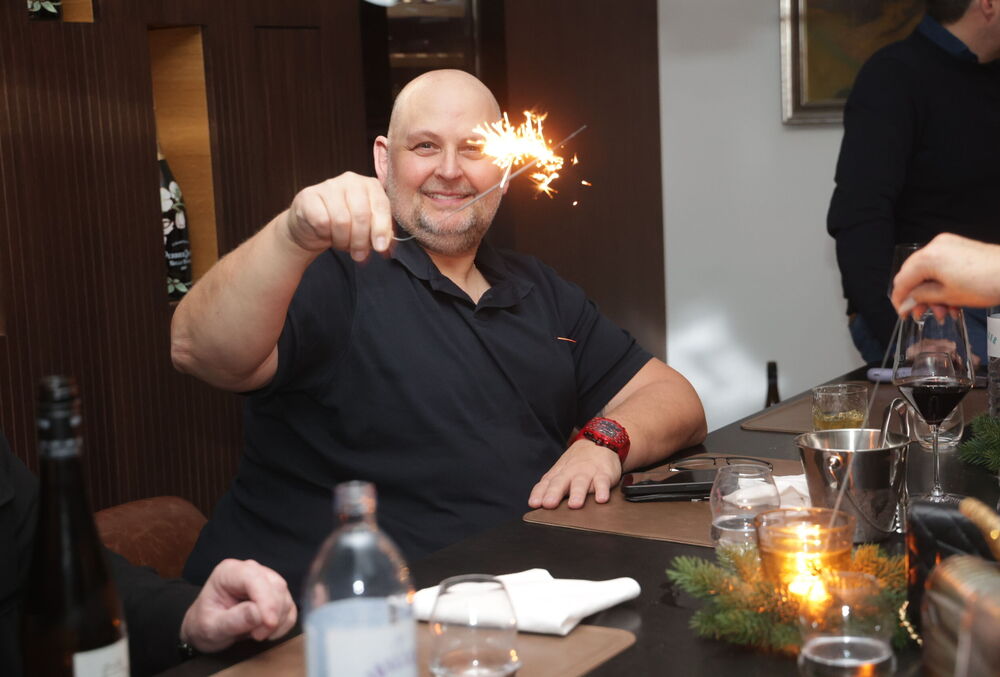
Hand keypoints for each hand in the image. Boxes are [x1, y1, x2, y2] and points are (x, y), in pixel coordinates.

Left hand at [179, 559, 296, 653]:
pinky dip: (285, 623)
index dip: (266, 600)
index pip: (255, 579)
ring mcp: (265, 581)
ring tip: (256, 634)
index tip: (269, 623)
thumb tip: (258, 613)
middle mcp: (251, 570)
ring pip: (285, 596)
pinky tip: (269, 632)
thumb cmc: (204, 624)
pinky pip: (290, 607)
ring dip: (278, 620)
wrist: (205, 629)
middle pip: (276, 586)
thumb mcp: (211, 626)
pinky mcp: (276, 595)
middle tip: (256, 636)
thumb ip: (233, 620)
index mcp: (230, 572)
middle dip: (272, 613)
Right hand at [284, 172, 392, 261]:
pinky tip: (325, 233)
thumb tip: (386, 246)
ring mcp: (329, 185)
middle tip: (359, 254)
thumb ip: (381, 234)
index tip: (380, 247)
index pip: (381, 205)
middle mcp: (351, 180)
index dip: (381, 229)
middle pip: (362, 215)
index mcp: (370, 185)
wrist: (311, 226)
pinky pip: (322, 221)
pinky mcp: (309, 196)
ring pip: (342, 220)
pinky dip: (325, 234)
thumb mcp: (367, 229)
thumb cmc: (344, 226)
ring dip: (342, 240)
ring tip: (341, 243)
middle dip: (361, 240)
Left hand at [527, 439, 621, 509]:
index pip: (546, 483)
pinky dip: (602, 490)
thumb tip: (536, 503)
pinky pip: (603, 482)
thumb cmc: (578, 461)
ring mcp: (587, 472)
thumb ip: (550, 485)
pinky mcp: (604, 473)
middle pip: (561, 482)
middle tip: (549, 504)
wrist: (599, 440)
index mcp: (559, 473)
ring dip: (577, 493)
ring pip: (581, 482)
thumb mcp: (562, 471)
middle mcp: (571, 473)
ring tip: (574, 504)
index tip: (534, 503)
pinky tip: (601, 499)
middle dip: (554, 493)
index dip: (539, 493)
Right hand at [891, 233, 999, 316]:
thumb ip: (921, 297)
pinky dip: (941, 283)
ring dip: (932, 293)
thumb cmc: (985, 284)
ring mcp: (947, 245)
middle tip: (921, 313)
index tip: (902, 312)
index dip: (900, 299)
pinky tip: (951, 300)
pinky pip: (941, 266)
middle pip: (914, 274)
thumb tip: (906, 302)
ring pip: (928, 272)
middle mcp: (934, 246)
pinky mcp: (958, 248)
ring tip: (943, 311)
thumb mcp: (947, 296)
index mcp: (928, 257)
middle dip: (918, 296)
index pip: (902, 280)